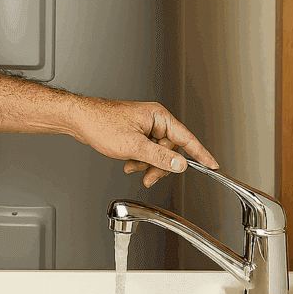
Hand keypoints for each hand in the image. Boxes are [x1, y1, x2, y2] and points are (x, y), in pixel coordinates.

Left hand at [68, 97, 218, 186]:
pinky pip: (145, 150)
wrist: (78, 119)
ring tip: (131, 166)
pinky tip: (127, 162)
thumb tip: (180, 165)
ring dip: (146, 163)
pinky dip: (138, 159)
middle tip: (149, 176)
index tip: (213, 165)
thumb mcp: (133, 146)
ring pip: (157, 152)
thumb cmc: (100, 124)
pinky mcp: (135, 132)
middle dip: (159, 165)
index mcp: (158, 116)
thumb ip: (159, 157)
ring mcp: (144, 126)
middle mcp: (153, 119)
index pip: (186, 138)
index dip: (201, 153)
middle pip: (171, 149)